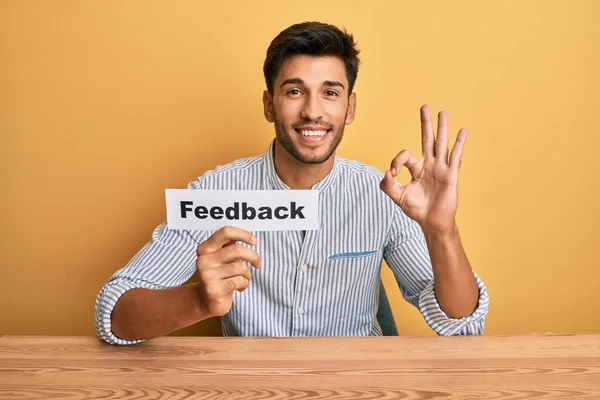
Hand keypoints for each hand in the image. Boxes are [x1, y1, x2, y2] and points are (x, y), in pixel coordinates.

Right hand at [195, 226, 260, 316]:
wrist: (205, 301)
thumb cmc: (219, 275)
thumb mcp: (221, 258)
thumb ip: (230, 246)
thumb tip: (250, 237)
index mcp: (205, 248)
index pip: (226, 232)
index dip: (243, 234)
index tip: (254, 241)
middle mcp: (204, 260)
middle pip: (237, 250)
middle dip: (253, 256)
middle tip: (257, 263)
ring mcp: (207, 275)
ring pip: (240, 267)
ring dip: (248, 274)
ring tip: (244, 279)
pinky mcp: (213, 289)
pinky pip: (239, 281)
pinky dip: (244, 284)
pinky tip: (240, 288)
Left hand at [380, 105, 466, 233]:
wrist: (432, 223)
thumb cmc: (417, 210)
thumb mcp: (398, 197)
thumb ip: (388, 186)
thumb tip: (386, 173)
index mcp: (417, 168)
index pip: (405, 156)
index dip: (396, 161)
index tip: (392, 174)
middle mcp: (429, 165)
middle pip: (427, 140)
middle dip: (425, 124)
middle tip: (424, 107)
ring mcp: (441, 168)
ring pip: (441, 144)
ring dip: (442, 128)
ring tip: (443, 113)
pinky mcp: (451, 175)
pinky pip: (455, 157)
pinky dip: (459, 144)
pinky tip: (463, 131)